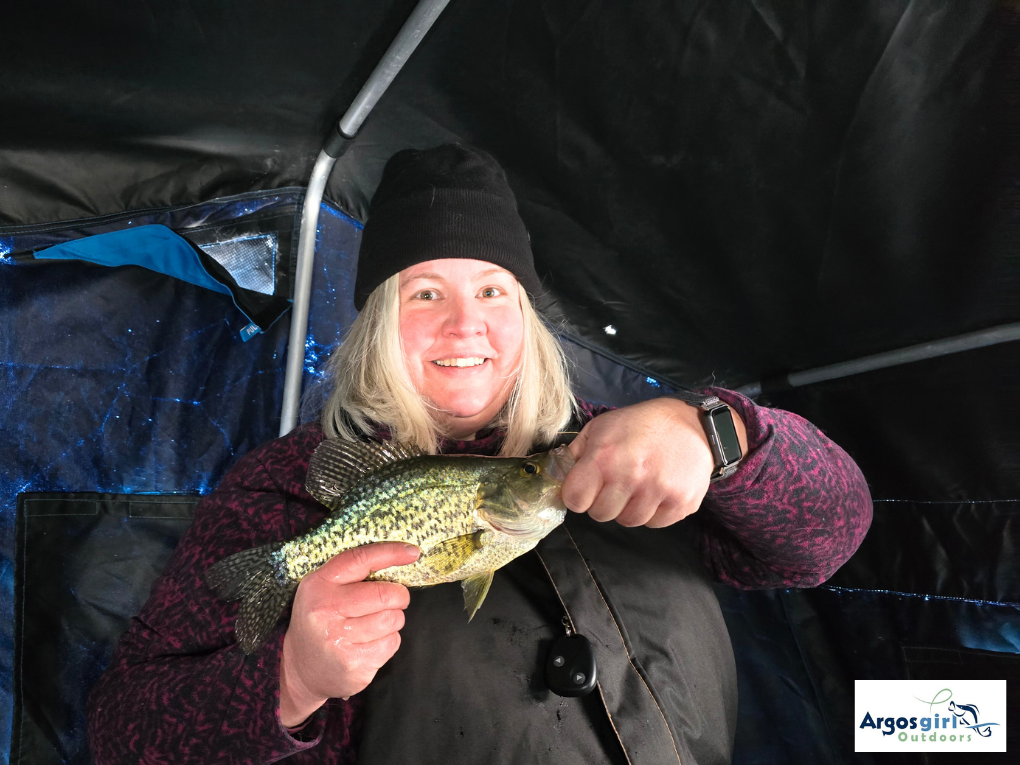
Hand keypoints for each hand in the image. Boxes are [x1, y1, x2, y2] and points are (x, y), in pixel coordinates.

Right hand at [279, 542, 419, 726]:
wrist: (301, 671)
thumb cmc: (321, 624)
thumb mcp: (323, 592)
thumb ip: (352, 575)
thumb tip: (401, 558)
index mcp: (318, 585)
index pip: (360, 559)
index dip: (390, 553)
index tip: (413, 552)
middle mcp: (325, 610)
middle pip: (385, 594)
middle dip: (398, 597)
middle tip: (393, 601)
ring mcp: (338, 639)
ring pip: (392, 619)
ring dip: (393, 621)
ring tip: (375, 626)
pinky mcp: (353, 663)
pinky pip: (392, 642)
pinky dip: (389, 641)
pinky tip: (370, 644)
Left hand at [561, 397, 745, 527]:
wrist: (692, 424)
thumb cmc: (640, 424)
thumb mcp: (601, 427)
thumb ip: (575, 453)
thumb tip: (555, 476)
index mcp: (604, 458)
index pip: (575, 500)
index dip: (577, 495)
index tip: (587, 487)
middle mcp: (631, 477)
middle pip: (600, 514)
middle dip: (603, 502)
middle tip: (616, 483)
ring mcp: (658, 492)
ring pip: (628, 522)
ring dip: (629, 508)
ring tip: (638, 485)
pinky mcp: (681, 504)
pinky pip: (654, 524)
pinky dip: (653, 512)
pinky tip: (656, 490)